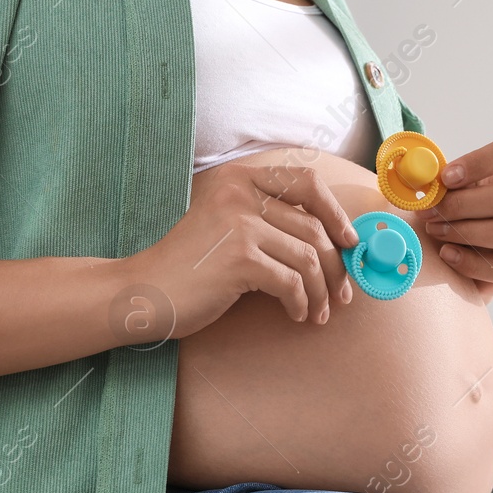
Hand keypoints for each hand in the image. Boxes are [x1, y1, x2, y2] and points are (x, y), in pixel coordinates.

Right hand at [126, 162, 359, 337]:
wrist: (144, 291)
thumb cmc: (188, 265)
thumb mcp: (226, 224)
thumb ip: (265, 219)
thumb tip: (329, 238)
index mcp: (238, 178)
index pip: (305, 182)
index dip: (335, 212)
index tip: (349, 241)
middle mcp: (240, 193)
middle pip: (313, 227)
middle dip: (335, 265)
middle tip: (342, 293)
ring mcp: (240, 224)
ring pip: (308, 257)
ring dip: (321, 291)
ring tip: (318, 312)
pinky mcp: (240, 259)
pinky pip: (291, 282)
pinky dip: (301, 302)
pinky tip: (296, 315)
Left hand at [424, 137, 492, 297]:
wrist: (477, 260)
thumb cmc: (465, 217)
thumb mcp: (459, 192)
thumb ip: (445, 183)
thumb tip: (419, 175)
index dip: (476, 163)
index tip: (445, 178)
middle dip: (461, 204)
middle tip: (429, 212)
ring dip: (465, 232)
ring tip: (436, 232)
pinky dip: (471, 262)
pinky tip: (448, 255)